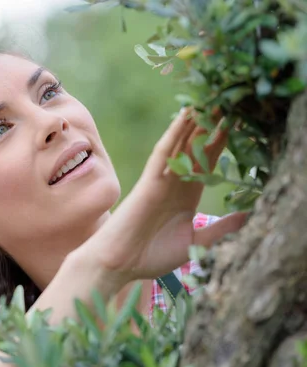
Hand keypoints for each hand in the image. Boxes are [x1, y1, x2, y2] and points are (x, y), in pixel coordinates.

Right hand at [83, 108, 245, 280]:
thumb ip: (222, 228)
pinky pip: (163, 153)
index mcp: (187, 195)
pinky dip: (174, 134)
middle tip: (231, 101)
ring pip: (182, 145)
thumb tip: (250, 215)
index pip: (209, 162)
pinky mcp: (149, 181)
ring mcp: (162, 179)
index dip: (223, 143)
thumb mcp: (196, 242)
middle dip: (213, 126)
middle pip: (197, 147)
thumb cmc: (152, 255)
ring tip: (214, 99)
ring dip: (196, 123)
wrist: (121, 262)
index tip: (242, 124)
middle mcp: (175, 182)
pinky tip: (186, 116)